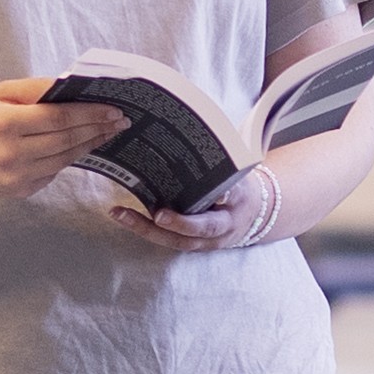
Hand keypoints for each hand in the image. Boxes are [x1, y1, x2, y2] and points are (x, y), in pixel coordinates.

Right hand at [0, 75, 118, 205]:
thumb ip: (34, 89)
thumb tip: (70, 85)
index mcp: (5, 123)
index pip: (57, 118)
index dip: (89, 114)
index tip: (113, 109)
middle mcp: (11, 153)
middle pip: (66, 140)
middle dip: (97, 129)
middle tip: (120, 121)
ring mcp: (16, 176)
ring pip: (65, 159)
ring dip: (89, 145)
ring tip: (108, 132)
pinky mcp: (20, 191)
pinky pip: (53, 172)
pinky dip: (68, 158)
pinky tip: (81, 146)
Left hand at [72, 169, 299, 255]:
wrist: (253, 216)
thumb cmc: (241, 189)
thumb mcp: (242, 175)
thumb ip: (228, 163)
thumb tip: (209, 131)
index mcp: (236, 206)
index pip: (232, 200)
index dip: (225, 197)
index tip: (218, 195)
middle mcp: (221, 230)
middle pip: (200, 230)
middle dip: (179, 223)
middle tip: (158, 215)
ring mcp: (203, 241)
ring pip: (176, 240)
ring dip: (147, 229)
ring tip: (120, 213)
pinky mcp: (187, 242)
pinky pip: (165, 239)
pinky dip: (144, 228)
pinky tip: (123, 214)